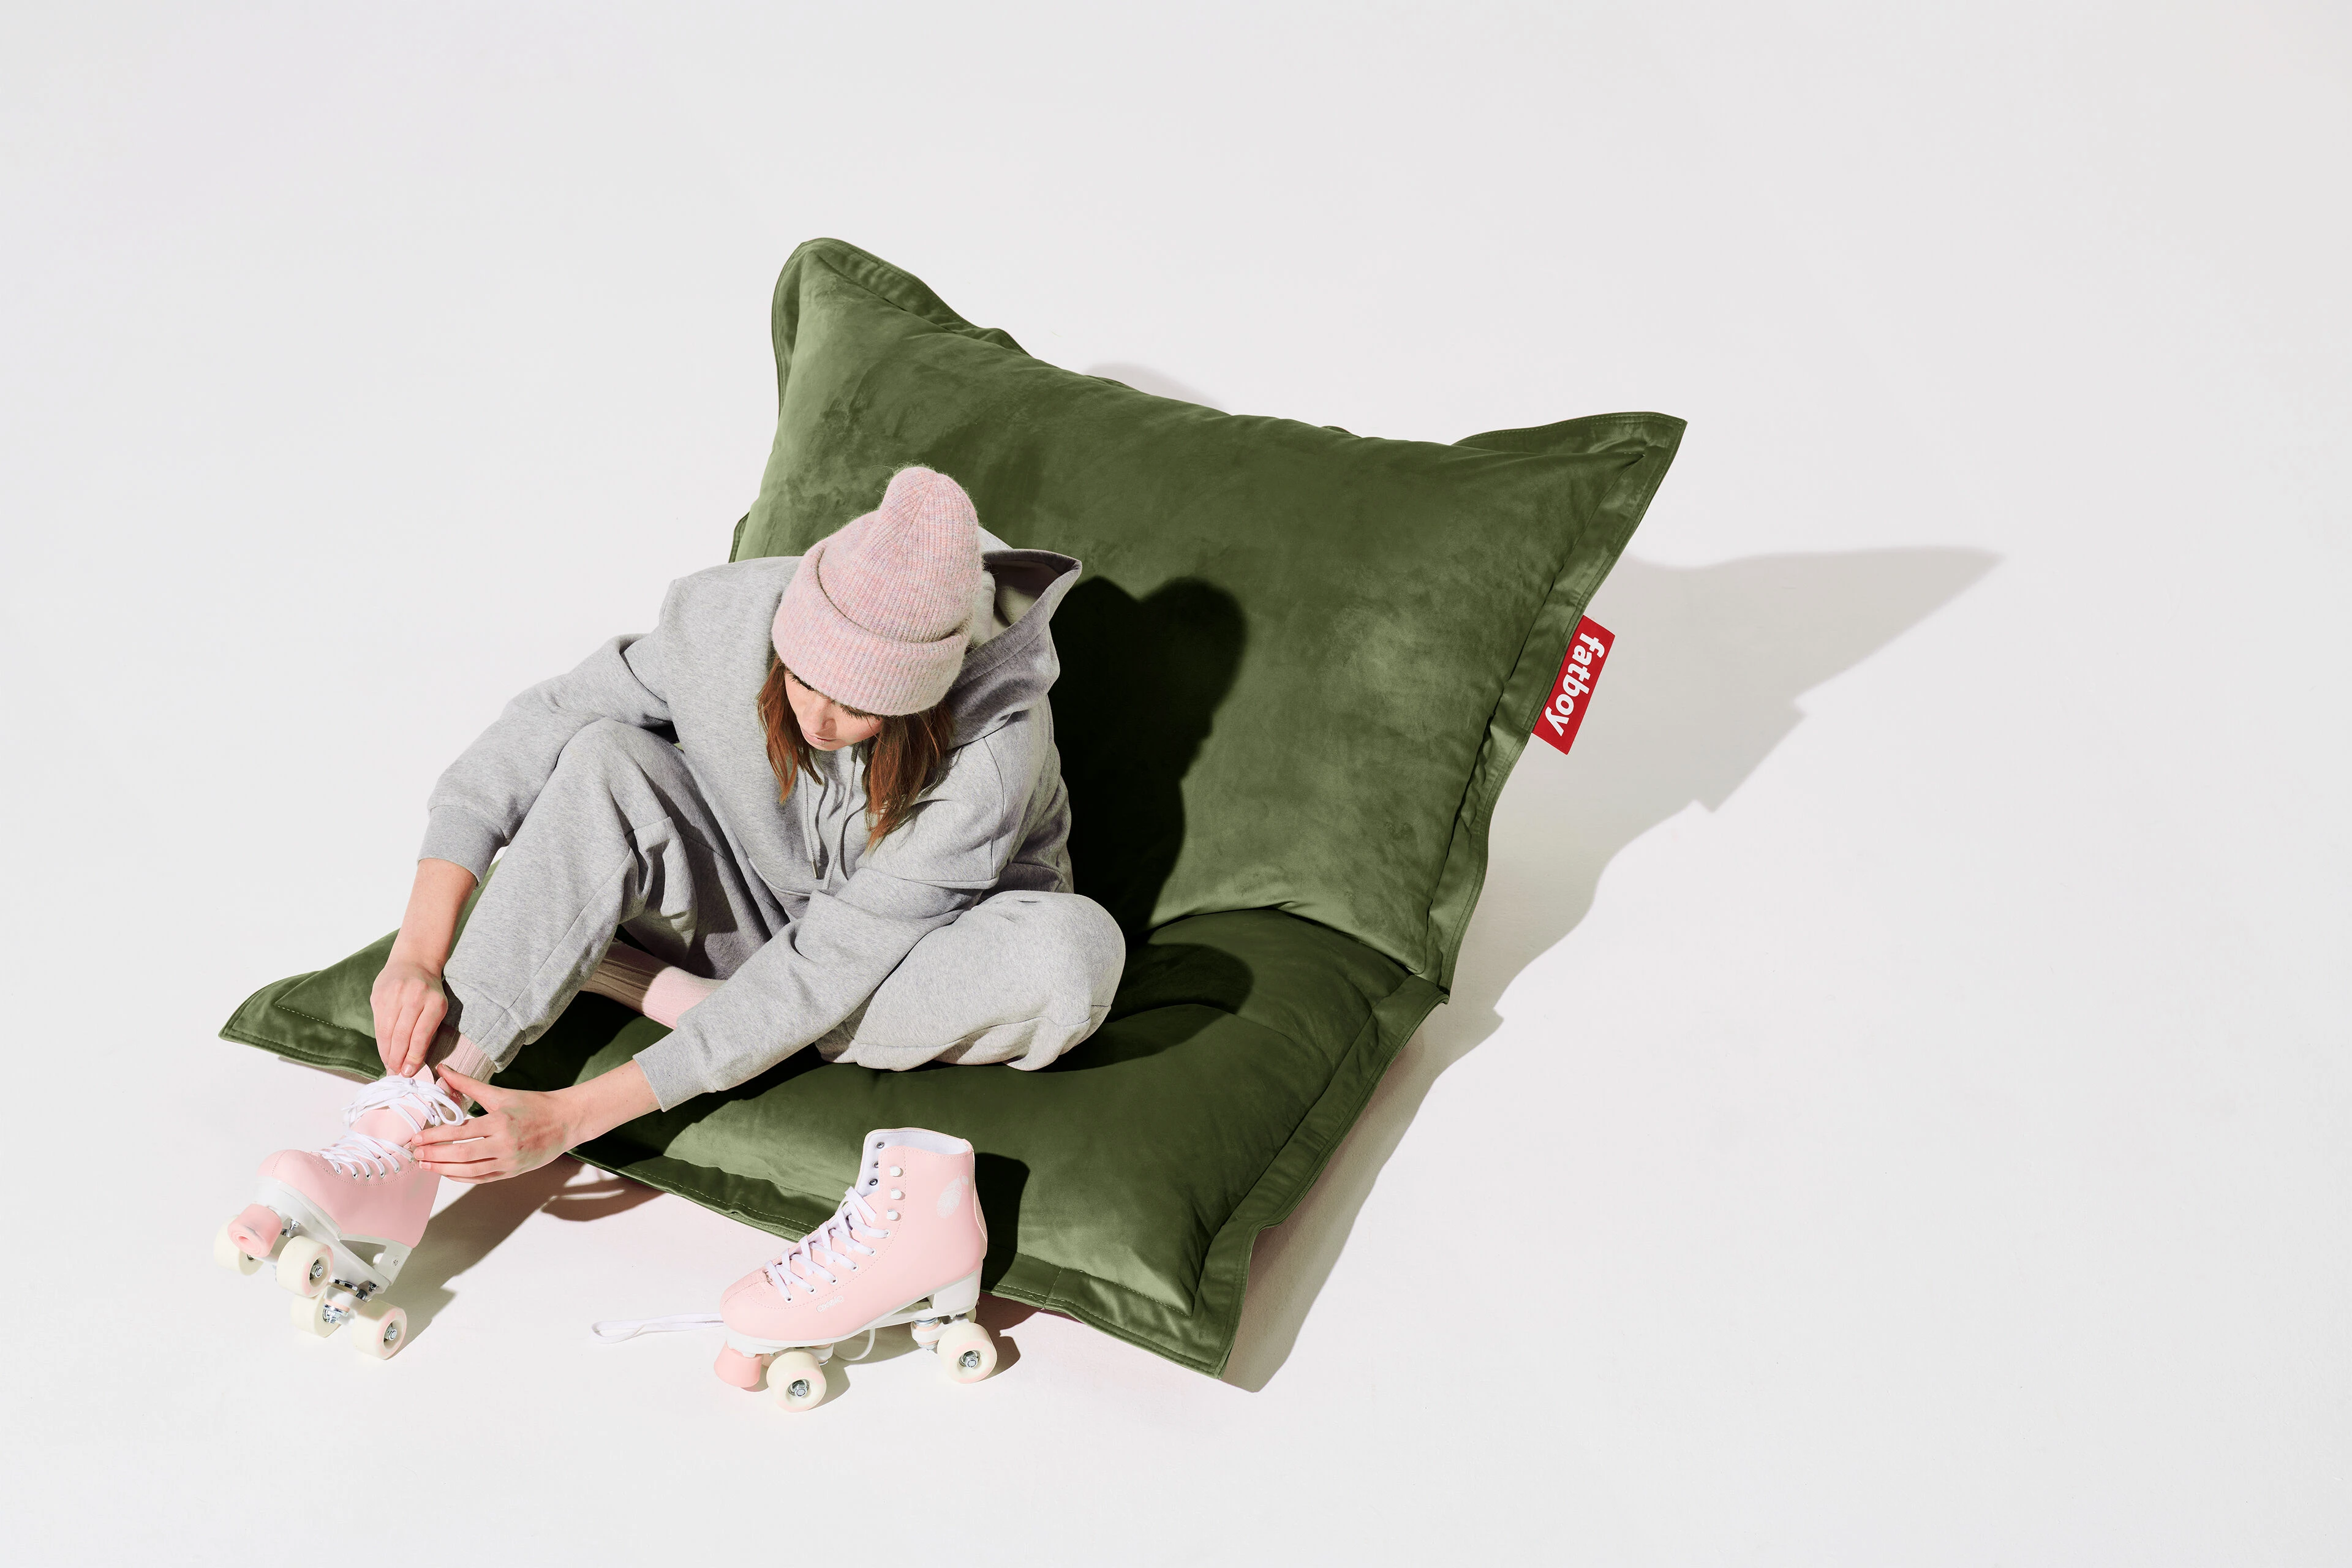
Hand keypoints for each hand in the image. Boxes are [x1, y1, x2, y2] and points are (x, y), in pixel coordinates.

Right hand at [371, 956, 447, 1076]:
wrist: (413, 961)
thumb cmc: (429, 991)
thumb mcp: (438, 1006)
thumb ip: (427, 1030)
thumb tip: (414, 1061)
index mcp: (434, 1002)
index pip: (421, 1035)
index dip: (414, 1057)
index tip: (409, 1072)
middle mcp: (413, 997)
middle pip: (402, 1035)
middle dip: (398, 1059)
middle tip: (397, 1074)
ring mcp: (393, 995)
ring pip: (387, 1031)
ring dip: (387, 1053)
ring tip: (390, 1066)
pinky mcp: (378, 995)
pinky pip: (378, 1024)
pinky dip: (381, 1041)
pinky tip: (383, 1051)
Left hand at [411, 1068, 576, 1182]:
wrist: (566, 1121)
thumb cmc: (534, 1105)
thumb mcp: (501, 1093)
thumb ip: (468, 1084)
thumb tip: (443, 1070)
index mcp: (500, 1122)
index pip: (460, 1132)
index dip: (435, 1136)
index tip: (416, 1138)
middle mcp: (505, 1144)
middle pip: (462, 1155)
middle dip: (435, 1155)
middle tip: (415, 1154)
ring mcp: (510, 1161)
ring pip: (470, 1171)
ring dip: (444, 1170)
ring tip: (426, 1165)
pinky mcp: (513, 1172)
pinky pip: (482, 1179)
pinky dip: (463, 1178)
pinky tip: (448, 1173)